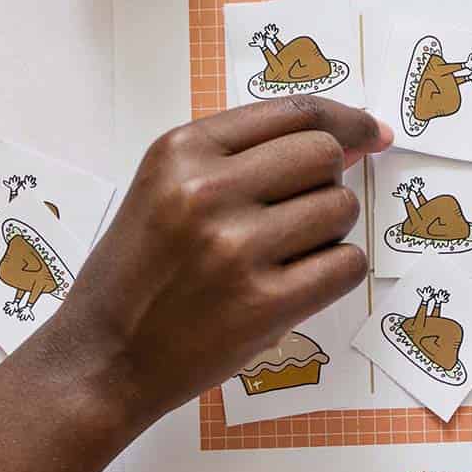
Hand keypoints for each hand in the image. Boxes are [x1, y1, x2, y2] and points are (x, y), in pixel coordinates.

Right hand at [45, 97, 391, 426]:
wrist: (102, 359)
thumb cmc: (140, 274)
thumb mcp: (166, 189)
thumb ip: (244, 157)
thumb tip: (349, 139)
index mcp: (182, 151)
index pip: (294, 112)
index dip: (344, 119)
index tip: (369, 133)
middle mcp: (207, 190)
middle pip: (324, 155)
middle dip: (328, 180)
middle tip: (301, 214)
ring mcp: (236, 248)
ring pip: (341, 208)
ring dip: (330, 231)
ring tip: (285, 255)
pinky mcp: (263, 304)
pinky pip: (347, 265)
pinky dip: (336, 272)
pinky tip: (298, 284)